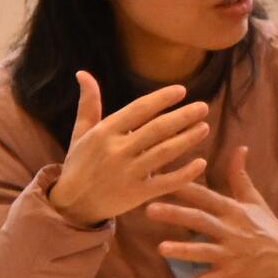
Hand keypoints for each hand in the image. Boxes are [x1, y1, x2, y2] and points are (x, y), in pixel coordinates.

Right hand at [48, 71, 209, 226]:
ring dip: (188, 139)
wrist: (72, 204)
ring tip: (205, 127)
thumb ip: (88, 103)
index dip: (162, 99)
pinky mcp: (138, 194)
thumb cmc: (80, 163)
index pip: (139, 109)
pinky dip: (185, 173)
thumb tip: (83, 73)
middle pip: (157, 129)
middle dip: (183, 116)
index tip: (182, 90)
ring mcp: (129, 174)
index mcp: (104, 133)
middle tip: (204, 107)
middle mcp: (117, 151)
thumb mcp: (81, 132)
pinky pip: (167, 182)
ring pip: (165, 153)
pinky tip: (201, 162)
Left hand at [149, 147, 277, 277]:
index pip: (207, 196)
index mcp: (234, 210)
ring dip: (183, 251)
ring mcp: (231, 254)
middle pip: (200, 220)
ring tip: (161, 248)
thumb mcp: (255, 200)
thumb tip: (240, 147)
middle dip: (175, 215)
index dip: (187, 187)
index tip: (164, 178)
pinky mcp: (232, 274)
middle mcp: (231, 230)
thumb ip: (240, 176)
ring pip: (203, 251)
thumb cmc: (268, 227)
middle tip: (149, 210)